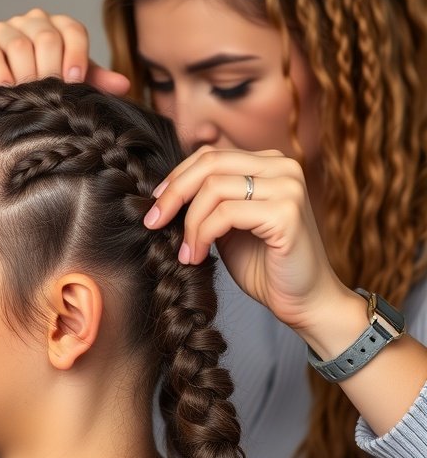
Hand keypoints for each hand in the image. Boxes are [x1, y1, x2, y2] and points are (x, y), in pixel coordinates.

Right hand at [0, 8, 129, 95]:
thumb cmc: (40, 88)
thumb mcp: (70, 85)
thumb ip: (95, 82)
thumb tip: (124, 85)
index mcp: (57, 28)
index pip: (73, 30)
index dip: (76, 54)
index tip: (74, 80)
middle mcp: (31, 23)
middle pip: (47, 37)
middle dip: (51, 69)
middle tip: (50, 94)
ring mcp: (4, 31)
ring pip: (19, 44)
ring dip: (26, 74)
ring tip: (29, 95)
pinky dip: (1, 72)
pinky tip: (8, 89)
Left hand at [144, 145, 348, 336]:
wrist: (305, 302)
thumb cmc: (266, 267)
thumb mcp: (229, 226)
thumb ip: (210, 202)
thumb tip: (165, 192)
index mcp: (270, 164)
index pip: (211, 155)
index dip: (177, 178)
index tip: (155, 206)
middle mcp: (283, 167)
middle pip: (210, 163)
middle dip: (174, 193)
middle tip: (152, 222)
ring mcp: (288, 187)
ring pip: (213, 188)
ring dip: (189, 224)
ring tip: (185, 254)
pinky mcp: (286, 213)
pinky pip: (225, 214)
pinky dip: (202, 236)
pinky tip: (196, 258)